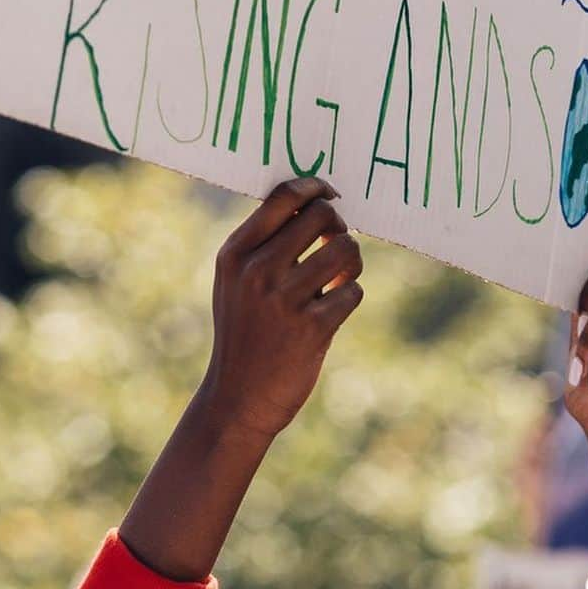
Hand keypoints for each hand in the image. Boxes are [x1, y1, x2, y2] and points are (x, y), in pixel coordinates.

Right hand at [199, 177, 363, 439]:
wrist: (237, 401)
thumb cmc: (243, 338)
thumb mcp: (234, 286)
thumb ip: (262, 246)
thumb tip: (312, 202)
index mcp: (235, 255)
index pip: (283, 196)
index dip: (316, 186)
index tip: (330, 194)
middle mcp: (258, 272)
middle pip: (320, 216)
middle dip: (337, 226)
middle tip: (336, 244)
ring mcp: (284, 300)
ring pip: (345, 250)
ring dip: (351, 262)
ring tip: (340, 279)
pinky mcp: (312, 328)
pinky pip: (353, 291)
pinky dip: (349, 297)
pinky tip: (333, 312)